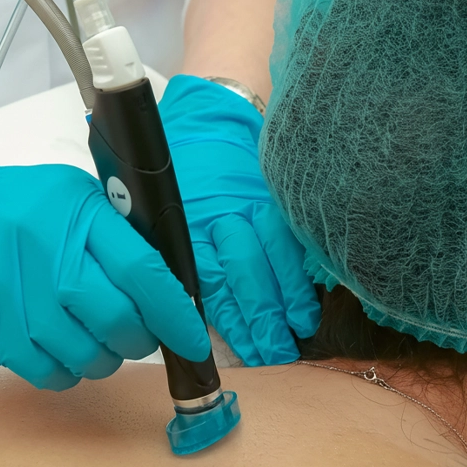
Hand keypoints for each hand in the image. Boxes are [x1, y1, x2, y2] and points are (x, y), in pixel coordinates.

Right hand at [0, 149, 210, 390]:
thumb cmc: (23, 207)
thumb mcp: (79, 197)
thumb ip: (123, 237)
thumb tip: (172, 290)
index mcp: (80, 218)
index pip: (144, 274)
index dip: (177, 315)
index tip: (194, 341)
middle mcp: (50, 261)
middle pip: (121, 325)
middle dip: (142, 339)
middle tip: (138, 331)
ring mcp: (20, 303)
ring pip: (91, 359)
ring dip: (106, 357)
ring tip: (95, 335)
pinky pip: (54, 376)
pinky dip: (70, 370)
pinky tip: (64, 346)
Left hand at [158, 75, 320, 365]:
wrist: (218, 110)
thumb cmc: (183, 166)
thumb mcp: (160, 202)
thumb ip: (171, 249)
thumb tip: (184, 306)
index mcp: (182, 220)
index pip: (200, 280)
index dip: (220, 319)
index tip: (228, 350)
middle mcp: (218, 216)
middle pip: (239, 279)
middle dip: (255, 322)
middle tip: (269, 355)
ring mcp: (253, 207)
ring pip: (268, 266)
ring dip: (281, 308)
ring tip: (290, 338)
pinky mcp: (277, 200)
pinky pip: (291, 246)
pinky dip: (299, 280)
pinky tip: (306, 309)